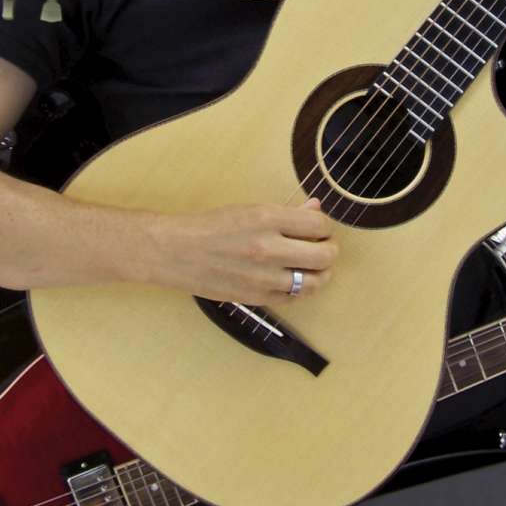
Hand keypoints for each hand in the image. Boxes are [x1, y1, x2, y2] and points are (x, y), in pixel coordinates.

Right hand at [142, 198, 336, 304]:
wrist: (176, 252)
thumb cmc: (212, 226)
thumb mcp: (250, 209)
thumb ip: (287, 213)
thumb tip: (315, 208)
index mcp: (267, 218)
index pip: (319, 224)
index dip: (325, 225)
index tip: (319, 227)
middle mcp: (268, 248)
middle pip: (324, 255)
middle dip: (329, 249)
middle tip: (323, 246)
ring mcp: (264, 277)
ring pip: (315, 282)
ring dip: (322, 273)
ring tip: (315, 266)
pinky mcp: (258, 298)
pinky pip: (295, 297)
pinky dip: (302, 288)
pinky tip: (295, 278)